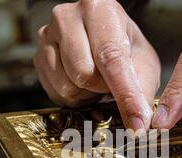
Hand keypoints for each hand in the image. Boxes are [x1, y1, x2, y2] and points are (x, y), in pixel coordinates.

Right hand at [34, 0, 160, 132]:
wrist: (101, 36)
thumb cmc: (124, 47)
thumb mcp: (143, 63)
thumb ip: (143, 90)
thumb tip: (141, 123)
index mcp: (99, 9)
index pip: (111, 57)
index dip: (126, 94)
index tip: (137, 123)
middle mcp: (67, 17)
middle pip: (84, 74)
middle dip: (103, 89)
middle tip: (112, 84)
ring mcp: (47, 37)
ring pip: (67, 87)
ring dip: (88, 94)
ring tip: (97, 82)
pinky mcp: (38, 58)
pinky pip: (55, 93)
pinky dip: (73, 97)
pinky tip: (82, 84)